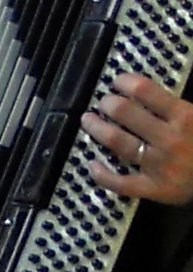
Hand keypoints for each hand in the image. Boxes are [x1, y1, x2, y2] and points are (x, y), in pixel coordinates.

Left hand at [82, 70, 192, 205]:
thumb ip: (183, 104)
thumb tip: (154, 92)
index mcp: (185, 116)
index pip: (145, 91)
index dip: (125, 82)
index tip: (117, 82)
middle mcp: (168, 138)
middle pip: (125, 113)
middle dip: (108, 103)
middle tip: (102, 102)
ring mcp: (158, 165)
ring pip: (118, 143)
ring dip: (97, 129)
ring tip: (88, 121)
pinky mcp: (154, 189)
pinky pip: (122, 184)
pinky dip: (103, 176)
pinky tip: (91, 166)